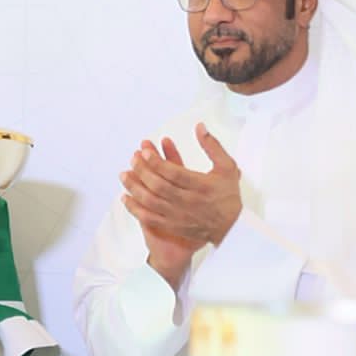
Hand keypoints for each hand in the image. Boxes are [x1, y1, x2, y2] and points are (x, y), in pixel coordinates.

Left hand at [120, 124, 242, 287]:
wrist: (232, 227)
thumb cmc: (228, 195)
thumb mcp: (227, 167)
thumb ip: (212, 146)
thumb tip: (199, 127)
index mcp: (201, 186)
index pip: (174, 173)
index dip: (156, 162)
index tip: (144, 152)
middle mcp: (189, 202)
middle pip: (159, 186)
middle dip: (142, 170)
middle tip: (133, 158)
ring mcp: (179, 216)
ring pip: (151, 202)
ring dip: (134, 187)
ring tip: (124, 175)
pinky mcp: (173, 226)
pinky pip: (149, 218)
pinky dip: (135, 208)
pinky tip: (125, 198)